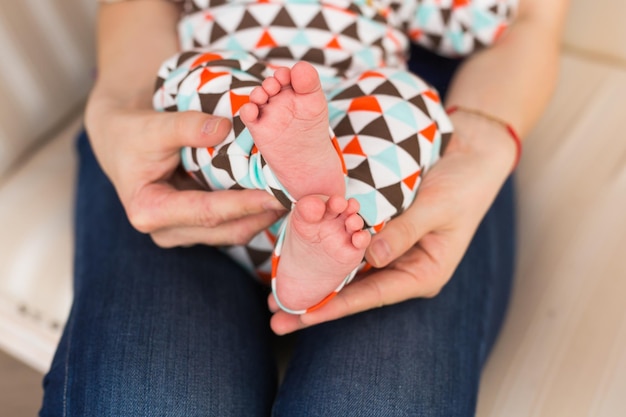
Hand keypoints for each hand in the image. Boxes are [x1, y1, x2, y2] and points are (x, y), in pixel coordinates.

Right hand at [85, 97, 285, 246]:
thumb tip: (223, 128)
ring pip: (233, 232)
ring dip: (263, 217)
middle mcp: (166, 231)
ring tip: (294, 200)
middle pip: (226, 230)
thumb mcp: (152, 127)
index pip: (206, 212)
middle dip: (263, 216)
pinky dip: (254, 213)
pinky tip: (276, 197)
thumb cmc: (133, 135)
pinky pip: (231, 225)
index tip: (277, 196)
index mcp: (149, 211)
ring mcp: (183, 232)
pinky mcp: (197, 227)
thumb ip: (185, 127)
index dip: (244, 205)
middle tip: (299, 201)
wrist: (122, 142)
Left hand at [268, 112, 516, 333]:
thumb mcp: (438, 207)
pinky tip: (297, 259)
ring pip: (347, 271)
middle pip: (354, 291)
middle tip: (278, 318)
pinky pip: (349, 247)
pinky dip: (325, 252)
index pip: (374, 296)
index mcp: (422, 274)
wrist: (470, 157)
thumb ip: (404, 231)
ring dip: (314, 281)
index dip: (338, 306)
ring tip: (277, 297)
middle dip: (317, 304)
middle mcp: (402, 268)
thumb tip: (371, 257)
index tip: (305, 316)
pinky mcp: (379, 233)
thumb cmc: (463, 186)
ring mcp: (389, 252)